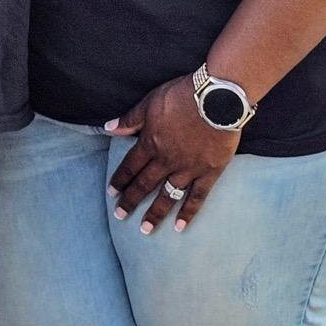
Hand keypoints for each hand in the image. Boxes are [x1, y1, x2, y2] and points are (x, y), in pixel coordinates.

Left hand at [106, 74, 239, 233]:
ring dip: (155, 213)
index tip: (112, 193)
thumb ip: (131, 119)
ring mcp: (188, 169)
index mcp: (150, 143)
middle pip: (145, 184)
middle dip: (131, 201)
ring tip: (145, 229)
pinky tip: (180, 226)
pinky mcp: (209, 172)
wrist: (217, 98)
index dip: (120, 180)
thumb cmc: (183, 96)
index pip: (130, 166)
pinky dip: (188, 212)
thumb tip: (108, 128)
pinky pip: (196, 197)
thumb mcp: (151, 102)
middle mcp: (166, 161)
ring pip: (167, 196)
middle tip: (120, 215)